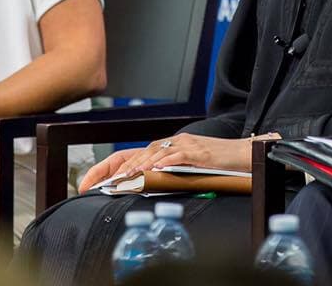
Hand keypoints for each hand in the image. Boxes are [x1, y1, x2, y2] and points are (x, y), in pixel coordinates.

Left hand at [79, 134, 252, 192]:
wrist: (244, 155)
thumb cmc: (217, 164)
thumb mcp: (186, 168)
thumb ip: (166, 173)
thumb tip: (142, 188)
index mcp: (167, 147)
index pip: (130, 154)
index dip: (106, 167)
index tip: (88, 184)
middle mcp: (172, 143)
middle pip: (137, 153)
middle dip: (114, 170)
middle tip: (97, 185)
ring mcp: (185, 145)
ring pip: (153, 153)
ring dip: (134, 167)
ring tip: (119, 180)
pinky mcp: (197, 152)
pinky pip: (176, 156)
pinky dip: (162, 163)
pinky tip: (152, 171)